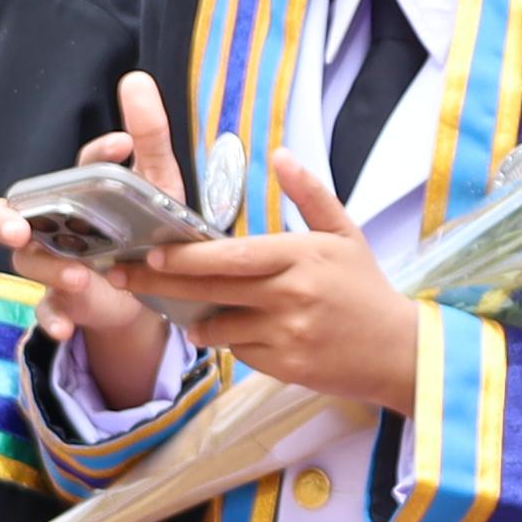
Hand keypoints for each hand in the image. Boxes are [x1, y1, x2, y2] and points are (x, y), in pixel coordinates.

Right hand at [0, 75, 188, 405]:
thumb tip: (135, 78)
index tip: (122, 146)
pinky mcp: (64, 302)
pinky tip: (66, 328)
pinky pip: (45, 312)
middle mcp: (56, 224)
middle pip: (10, 214)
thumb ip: (151, 135)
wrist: (156, 291)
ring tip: (77, 276)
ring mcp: (55, 264)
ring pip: (27, 263)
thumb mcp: (159, 186)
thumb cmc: (149, 228)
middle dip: (4, 219)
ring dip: (47, 268)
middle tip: (16, 225)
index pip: (79, 165)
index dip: (95, 154)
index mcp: (81, 191)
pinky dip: (53, 320)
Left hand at [141, 154, 423, 414]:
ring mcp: (286, 335)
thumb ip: (310, 194)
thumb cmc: (367, 288)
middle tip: (122, 278)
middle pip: (211, 290)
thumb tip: (281, 154)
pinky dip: (229, 342)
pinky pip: (238, 353)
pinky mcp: (285, 367)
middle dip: (160, 285)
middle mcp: (289, 297)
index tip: (150, 254)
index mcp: (300, 257)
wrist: (400, 351)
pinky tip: (230, 331)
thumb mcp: (345, 233)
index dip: (186, 257)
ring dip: (195, 319)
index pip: (231, 256)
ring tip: (183, 309)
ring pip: (218, 327)